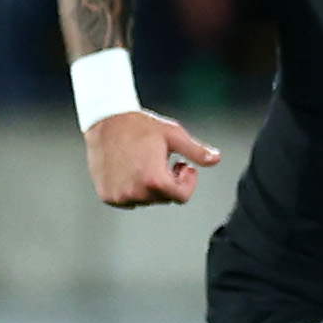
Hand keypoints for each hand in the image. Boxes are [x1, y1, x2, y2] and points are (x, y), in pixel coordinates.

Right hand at [84, 109, 218, 206]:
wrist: (106, 121)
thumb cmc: (141, 126)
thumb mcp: (174, 135)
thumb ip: (197, 151)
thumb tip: (216, 159)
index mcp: (154, 181)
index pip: (181, 196)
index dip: (187, 181)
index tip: (182, 165)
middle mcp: (135, 193)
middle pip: (165, 198)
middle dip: (170, 182)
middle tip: (164, 161)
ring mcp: (119, 196)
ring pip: (147, 200)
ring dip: (151, 186)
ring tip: (146, 162)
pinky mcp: (107, 196)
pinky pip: (129, 200)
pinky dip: (134, 189)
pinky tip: (131, 169)